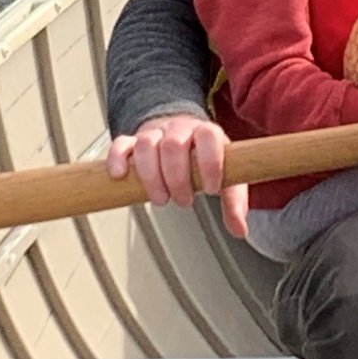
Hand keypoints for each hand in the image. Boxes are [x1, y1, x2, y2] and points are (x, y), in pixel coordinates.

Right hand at [105, 113, 250, 240]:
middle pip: (174, 144)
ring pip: (146, 145)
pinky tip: (120, 176)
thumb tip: (240, 229)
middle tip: (183, 201)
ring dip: (151, 176)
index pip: (209, 136)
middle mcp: (178, 130)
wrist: (179, 133)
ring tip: (159, 198)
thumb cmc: (202, 157)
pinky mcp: (132, 142)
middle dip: (178, 178)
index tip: (211, 188)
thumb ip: (234, 201)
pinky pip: (121, 144)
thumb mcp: (224, 175)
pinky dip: (118, 159)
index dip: (210, 162)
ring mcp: (154, 134)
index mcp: (205, 133)